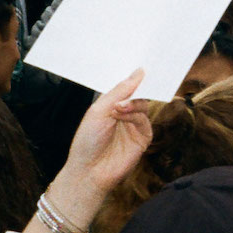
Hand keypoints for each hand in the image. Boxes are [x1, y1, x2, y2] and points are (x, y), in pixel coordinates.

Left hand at [55, 71, 152, 214]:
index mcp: (111, 104)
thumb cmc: (88, 140)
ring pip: (143, 105)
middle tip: (143, 76)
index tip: (142, 63)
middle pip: (138, 93)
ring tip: (118, 108)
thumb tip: (139, 72)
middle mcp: (124, 113)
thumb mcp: (99, 109)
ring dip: (132, 103)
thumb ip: (120, 91)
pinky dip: (135, 115)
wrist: (89, 170)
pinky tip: (123, 115)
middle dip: (138, 86)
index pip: (126, 86)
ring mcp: (134, 125)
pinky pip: (145, 120)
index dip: (133, 77)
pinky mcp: (143, 138)